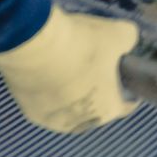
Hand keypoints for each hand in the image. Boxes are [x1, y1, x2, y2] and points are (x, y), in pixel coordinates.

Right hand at [0, 4, 140, 132]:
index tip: (124, 77)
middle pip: (95, 110)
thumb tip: (125, 41)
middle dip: (97, 93)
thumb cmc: (82, 45)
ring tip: (68, 69)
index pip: (124, 107)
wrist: (33, 46)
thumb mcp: (119, 33)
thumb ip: (128, 41)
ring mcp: (51, 120)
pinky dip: (48, 91)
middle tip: (94, 68)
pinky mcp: (28, 112)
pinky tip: (48, 72)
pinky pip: (45, 103)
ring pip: (68, 110)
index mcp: (106, 110)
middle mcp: (79, 123)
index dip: (127, 92)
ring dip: (70, 95)